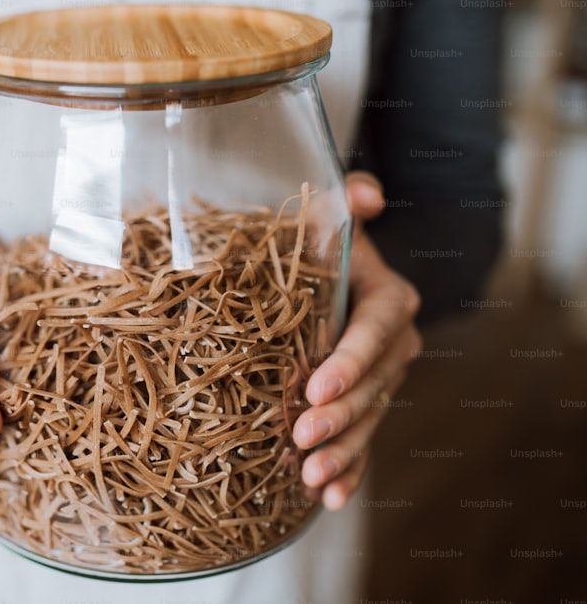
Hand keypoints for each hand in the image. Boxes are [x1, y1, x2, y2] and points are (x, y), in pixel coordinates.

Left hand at [292, 171, 421, 509]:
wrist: (325, 272)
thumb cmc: (320, 242)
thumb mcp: (326, 214)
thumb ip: (345, 202)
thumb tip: (367, 195)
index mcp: (390, 298)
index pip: (376, 331)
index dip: (350, 361)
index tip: (315, 387)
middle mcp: (395, 343)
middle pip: (373, 385)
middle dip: (338, 416)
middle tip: (300, 438)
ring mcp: (381, 380)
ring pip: (368, 421)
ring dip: (342, 453)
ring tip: (310, 478)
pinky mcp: (364, 405)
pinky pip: (363, 442)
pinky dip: (349, 472)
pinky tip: (327, 499)